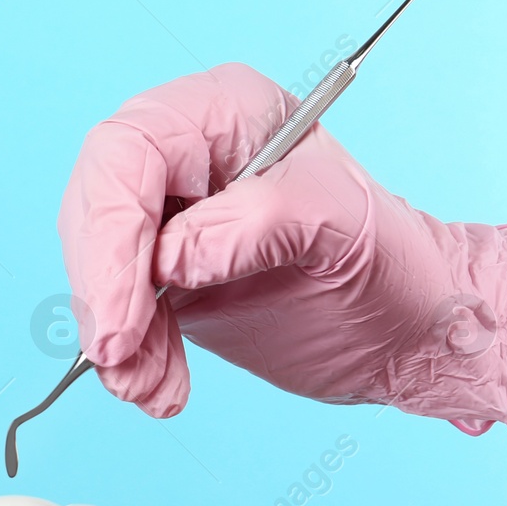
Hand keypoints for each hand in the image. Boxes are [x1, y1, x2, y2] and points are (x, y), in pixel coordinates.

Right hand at [57, 63, 506, 435]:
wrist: (410, 332)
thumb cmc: (395, 265)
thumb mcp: (345, 230)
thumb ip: (261, 222)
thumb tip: (172, 257)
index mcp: (227, 116)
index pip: (130, 152)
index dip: (111, 231)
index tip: (124, 312)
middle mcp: (186, 160)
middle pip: (96, 211)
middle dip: (103, 292)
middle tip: (122, 357)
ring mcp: (168, 222)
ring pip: (98, 272)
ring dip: (116, 341)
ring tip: (152, 389)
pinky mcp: (162, 282)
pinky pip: (117, 316)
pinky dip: (129, 361)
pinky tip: (158, 389)